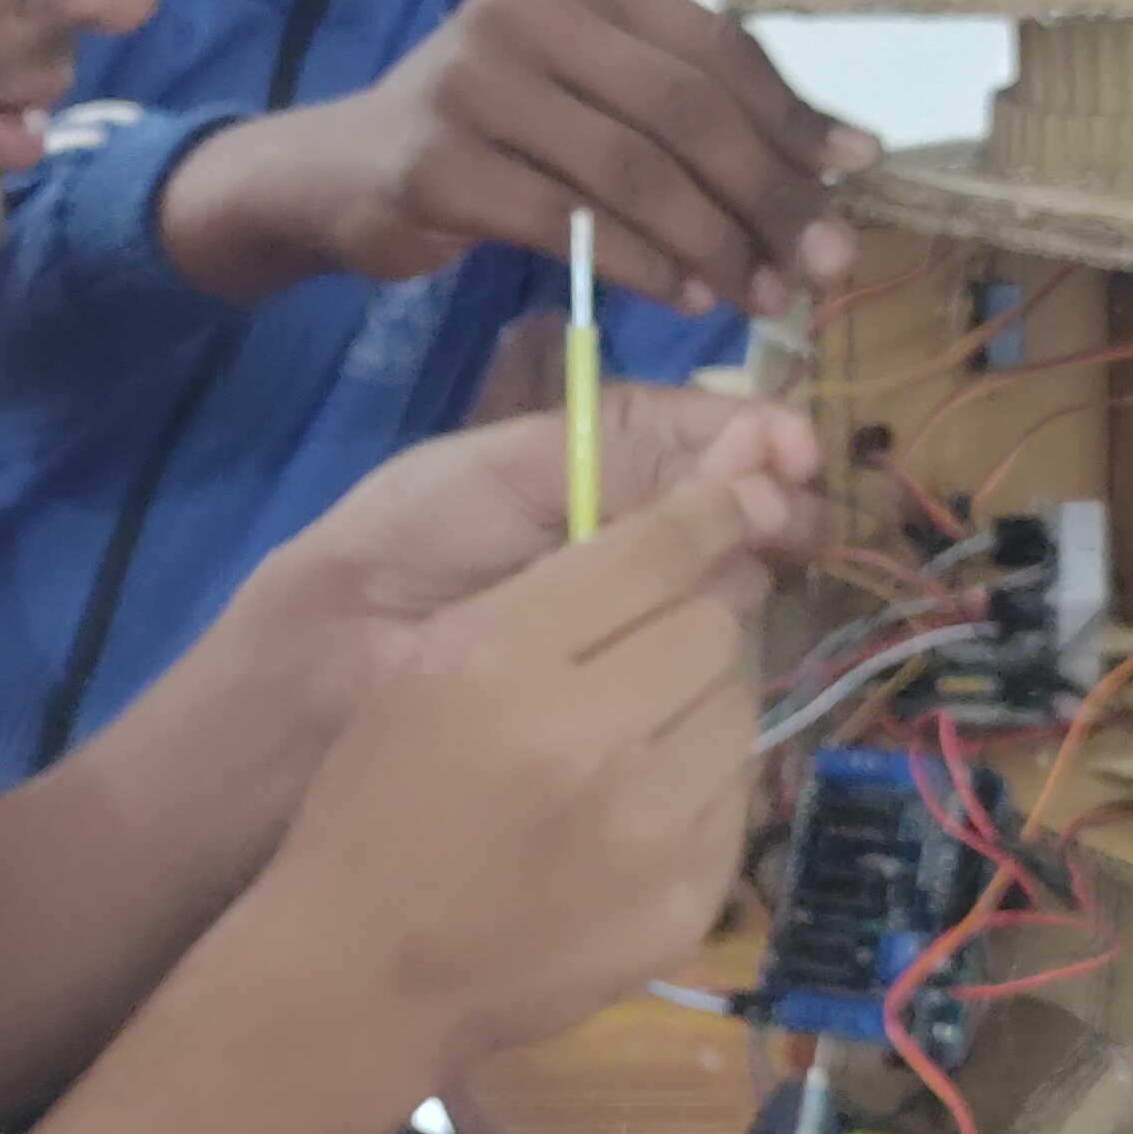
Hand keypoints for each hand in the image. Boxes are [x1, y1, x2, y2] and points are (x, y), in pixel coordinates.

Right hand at [159, 0, 878, 312]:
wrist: (341, 169)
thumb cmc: (492, 127)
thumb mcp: (592, 88)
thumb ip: (696, 105)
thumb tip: (843, 157)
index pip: (714, 45)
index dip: (791, 116)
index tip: (853, 176)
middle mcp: (525, 4)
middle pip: (684, 108)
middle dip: (767, 192)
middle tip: (820, 261)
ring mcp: (475, 79)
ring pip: (634, 169)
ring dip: (713, 242)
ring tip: (758, 293)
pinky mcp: (440, 161)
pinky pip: (568, 221)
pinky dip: (639, 264)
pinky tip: (683, 297)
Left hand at [232, 383, 816, 726]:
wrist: (334, 655)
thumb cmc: (412, 541)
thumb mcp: (519, 469)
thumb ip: (632, 459)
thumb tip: (759, 456)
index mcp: (598, 459)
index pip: (708, 438)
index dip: (761, 441)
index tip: (798, 454)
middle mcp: (628, 535)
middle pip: (736, 511)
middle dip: (773, 503)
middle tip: (793, 516)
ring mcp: (632, 618)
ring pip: (732, 582)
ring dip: (759, 566)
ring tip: (773, 557)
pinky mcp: (629, 695)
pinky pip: (702, 661)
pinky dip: (732, 640)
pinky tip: (745, 624)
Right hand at [254, 468, 784, 1080]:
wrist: (364, 977)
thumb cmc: (379, 807)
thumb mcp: (427, 670)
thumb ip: (542, 599)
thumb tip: (681, 538)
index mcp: (506, 659)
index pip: (655, 552)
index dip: (700, 519)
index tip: (718, 512)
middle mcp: (591, 736)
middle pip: (714, 629)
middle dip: (686, 628)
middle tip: (646, 656)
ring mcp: (649, 829)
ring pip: (738, 713)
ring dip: (697, 710)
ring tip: (637, 741)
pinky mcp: (685, 902)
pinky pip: (735, 803)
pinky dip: (697, 794)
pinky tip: (636, 816)